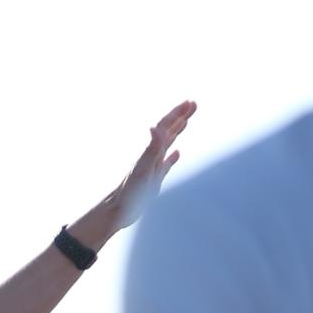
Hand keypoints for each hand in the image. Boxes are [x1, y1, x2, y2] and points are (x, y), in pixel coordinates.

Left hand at [69, 100, 196, 251]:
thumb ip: (150, 147)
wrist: (118, 211)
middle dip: (180, 116)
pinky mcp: (154, 180)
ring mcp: (153, 167)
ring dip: (177, 131)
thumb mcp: (143, 168)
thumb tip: (154, 126)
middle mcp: (151, 155)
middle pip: (168, 131)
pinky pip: (165, 164)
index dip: (177, 113)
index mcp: (150, 150)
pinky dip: (172, 157)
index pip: (165, 126)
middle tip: (193, 104)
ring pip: (167, 144)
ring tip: (186, 121)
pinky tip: (177, 154)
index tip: (190, 102)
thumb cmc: (130, 192)